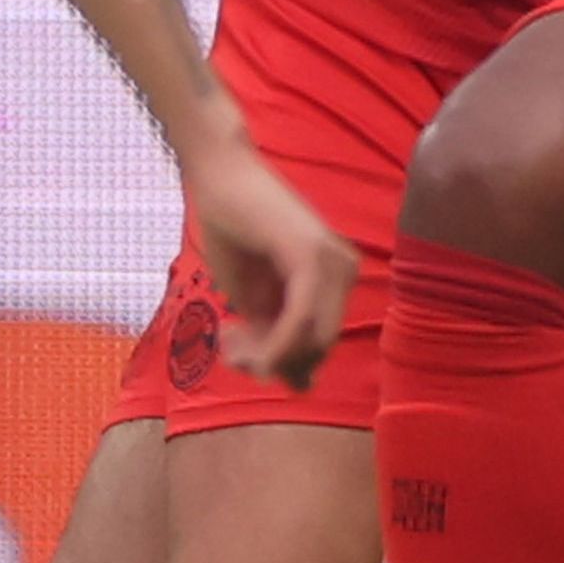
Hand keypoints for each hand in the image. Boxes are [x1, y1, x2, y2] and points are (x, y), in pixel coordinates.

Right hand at [179, 135, 358, 389]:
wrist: (218, 175)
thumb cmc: (233, 229)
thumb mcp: (255, 298)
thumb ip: (278, 339)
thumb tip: (302, 387)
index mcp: (336, 280)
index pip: (320, 345)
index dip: (279, 364)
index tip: (234, 355)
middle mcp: (345, 272)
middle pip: (319, 349)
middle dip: (271, 363)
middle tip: (227, 350)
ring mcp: (334, 263)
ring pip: (312, 342)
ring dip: (265, 355)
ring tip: (226, 339)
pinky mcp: (312, 257)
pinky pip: (300, 322)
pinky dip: (271, 343)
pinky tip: (237, 340)